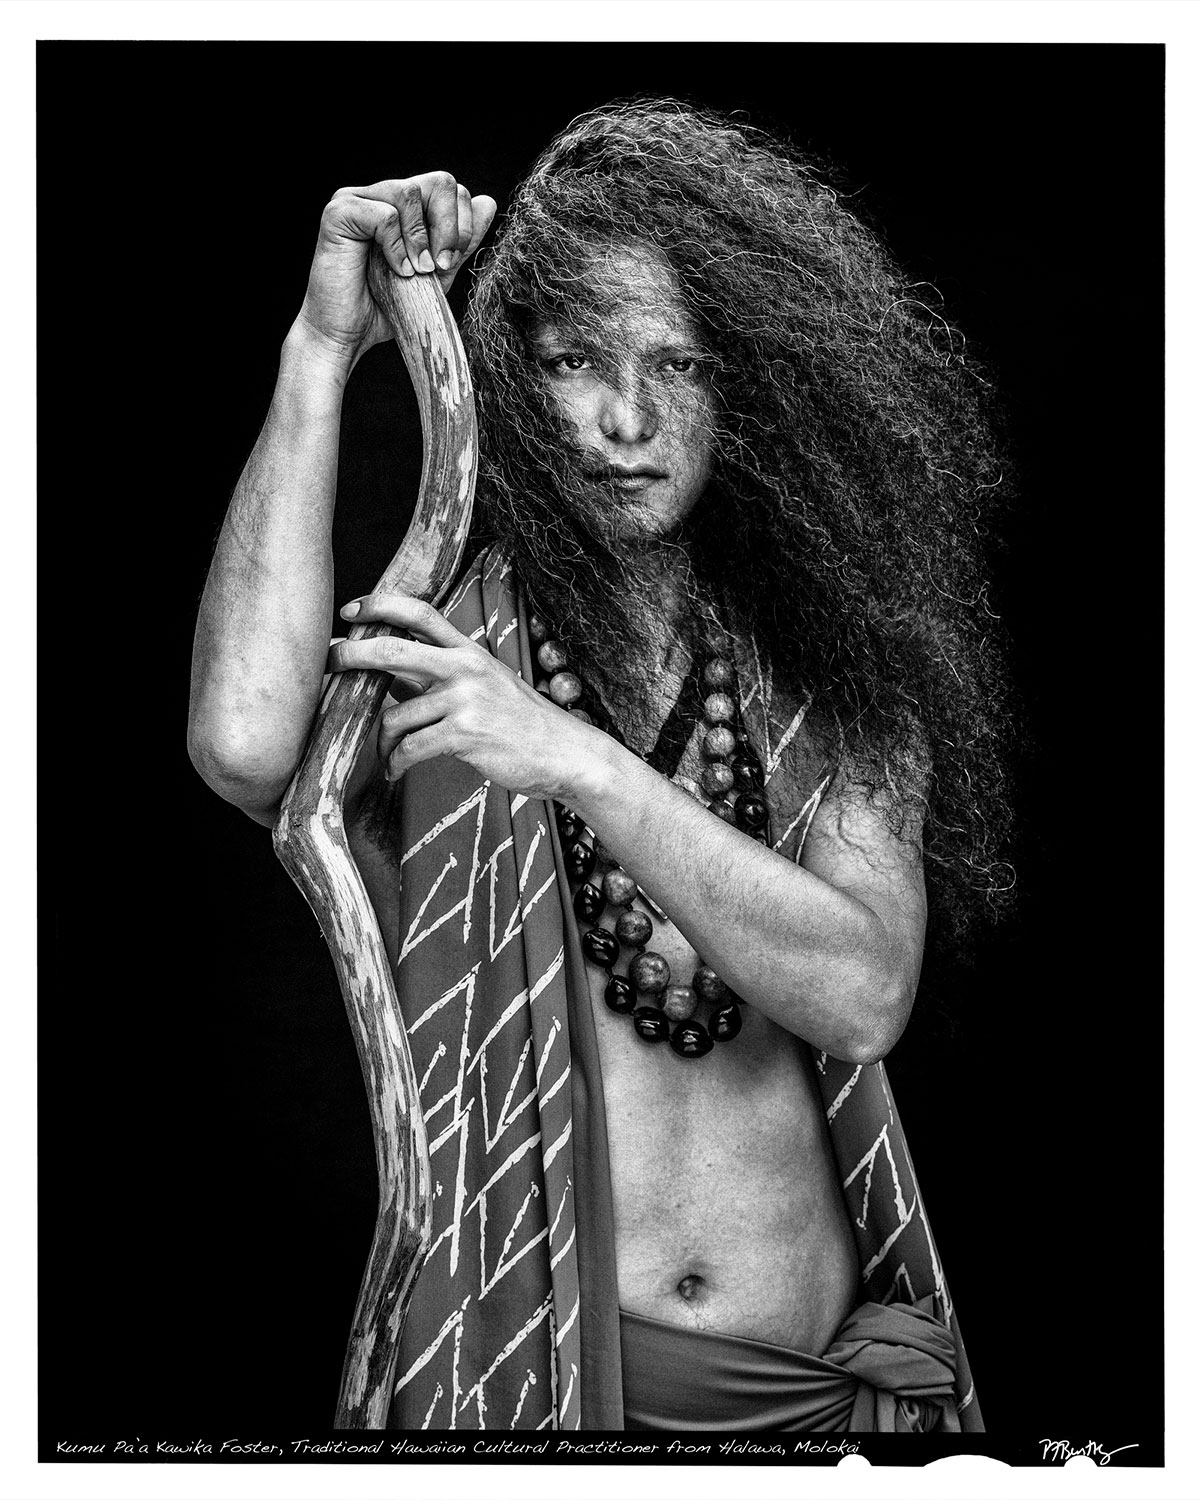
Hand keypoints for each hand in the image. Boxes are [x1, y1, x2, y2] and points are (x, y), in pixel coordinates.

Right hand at [295, 173, 496, 368]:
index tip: (449, 263)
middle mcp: (380, 195)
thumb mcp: (437, 272)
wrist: (347, 335)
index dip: (461, 224)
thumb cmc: (387, 308)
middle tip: (439, 265)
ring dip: (420, 238)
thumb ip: (460, 240)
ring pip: (410, 191)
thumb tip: (487, 202)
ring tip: (415, 271)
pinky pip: (384, 215)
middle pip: (437, 180)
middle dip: (449, 226)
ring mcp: (357, 199)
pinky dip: (396, 247)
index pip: (448, 188)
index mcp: (403, 206)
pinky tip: (395, 271)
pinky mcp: (339, 213)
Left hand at [328, 593, 600, 800]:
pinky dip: (396, 764)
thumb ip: (436, 675)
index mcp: (468, 650)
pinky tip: (394, 772)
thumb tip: (384, 673)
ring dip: (382, 742)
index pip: (419, 612)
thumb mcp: (482, 685)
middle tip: (329, 663)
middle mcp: (465, 667)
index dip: (380, 605)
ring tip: (385, 758)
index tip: (349, 610)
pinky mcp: (466, 733)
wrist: (562, 752)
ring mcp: (466, 699)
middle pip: (392, 649)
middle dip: (351, 654)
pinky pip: (411, 748)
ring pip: (396, 716)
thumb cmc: (518, 721)